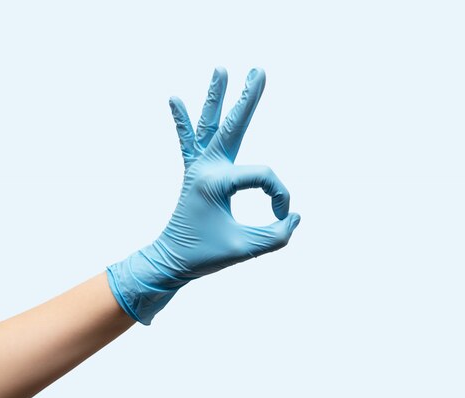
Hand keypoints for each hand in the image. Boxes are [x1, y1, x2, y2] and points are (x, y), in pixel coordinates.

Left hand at [107, 67, 300, 324]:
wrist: (170, 261)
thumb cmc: (205, 256)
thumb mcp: (246, 250)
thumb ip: (276, 235)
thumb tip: (293, 216)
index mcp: (217, 182)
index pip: (263, 177)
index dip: (279, 197)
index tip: (281, 217)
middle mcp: (206, 168)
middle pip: (232, 126)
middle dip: (247, 98)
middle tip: (259, 69)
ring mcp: (198, 168)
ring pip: (208, 126)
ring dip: (215, 98)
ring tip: (220, 69)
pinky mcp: (193, 174)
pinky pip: (188, 143)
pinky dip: (183, 122)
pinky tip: (174, 99)